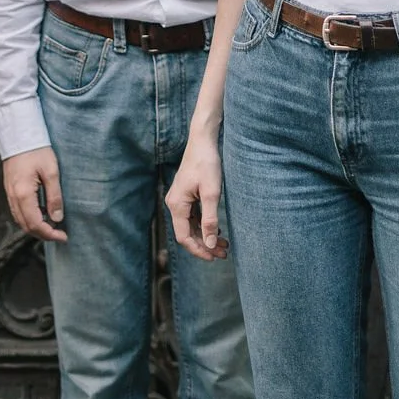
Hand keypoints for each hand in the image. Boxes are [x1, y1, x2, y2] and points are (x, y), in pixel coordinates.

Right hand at [2, 146, 67, 242]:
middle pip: (26, 226)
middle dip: (43, 234)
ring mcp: (10, 194)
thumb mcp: (51, 171)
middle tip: (60, 234)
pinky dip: (30, 218)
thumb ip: (54, 196)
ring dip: (36, 227)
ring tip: (53, 226)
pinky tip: (42, 213)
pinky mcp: (10, 190)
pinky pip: (18, 211)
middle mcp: (14, 197)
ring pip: (21, 220)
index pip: (35, 224)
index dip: (49, 234)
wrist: (19, 134)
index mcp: (23, 194)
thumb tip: (57, 218)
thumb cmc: (37, 149)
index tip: (63, 236)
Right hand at [165, 128, 228, 261]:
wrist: (203, 141)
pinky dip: (204, 225)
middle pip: (187, 233)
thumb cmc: (207, 163)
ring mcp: (179, 199)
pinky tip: (217, 229)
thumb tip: (210, 243)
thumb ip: (210, 219)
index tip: (214, 257)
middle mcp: (174, 204)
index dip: (198, 250)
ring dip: (205, 236)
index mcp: (177, 205)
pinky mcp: (186, 195)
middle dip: (205, 244)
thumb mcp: (212, 193)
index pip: (184, 236)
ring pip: (191, 225)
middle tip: (224, 253)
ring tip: (224, 245)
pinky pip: (193, 216)